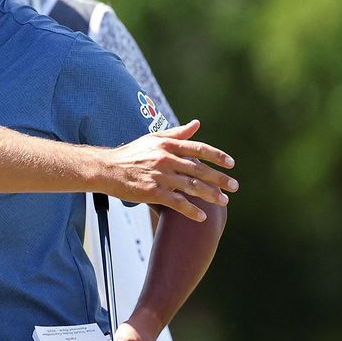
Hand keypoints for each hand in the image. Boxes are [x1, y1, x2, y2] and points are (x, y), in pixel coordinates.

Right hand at [99, 120, 236, 220]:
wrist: (106, 169)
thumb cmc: (131, 154)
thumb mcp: (153, 139)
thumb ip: (177, 133)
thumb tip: (196, 124)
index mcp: (167, 144)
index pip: (199, 149)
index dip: (217, 157)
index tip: (231, 164)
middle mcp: (166, 159)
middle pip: (200, 170)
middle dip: (220, 179)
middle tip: (234, 187)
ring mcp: (160, 176)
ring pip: (192, 186)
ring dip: (210, 195)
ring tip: (224, 202)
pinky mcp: (153, 192)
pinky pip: (177, 203)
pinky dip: (191, 210)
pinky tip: (201, 216)